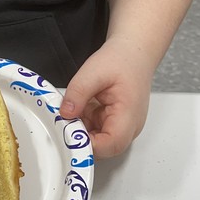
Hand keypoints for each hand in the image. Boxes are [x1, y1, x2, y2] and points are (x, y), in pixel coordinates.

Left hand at [59, 38, 152, 157]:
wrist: (134, 52)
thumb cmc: (122, 60)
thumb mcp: (93, 71)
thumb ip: (78, 94)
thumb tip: (65, 114)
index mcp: (129, 115)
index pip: (110, 145)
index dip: (87, 145)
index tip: (68, 133)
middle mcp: (130, 127)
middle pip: (104, 148)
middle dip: (82, 136)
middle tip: (66, 120)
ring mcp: (124, 127)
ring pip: (98, 140)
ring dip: (83, 128)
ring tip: (77, 107)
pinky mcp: (116, 123)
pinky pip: (97, 130)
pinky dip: (86, 121)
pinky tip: (84, 106)